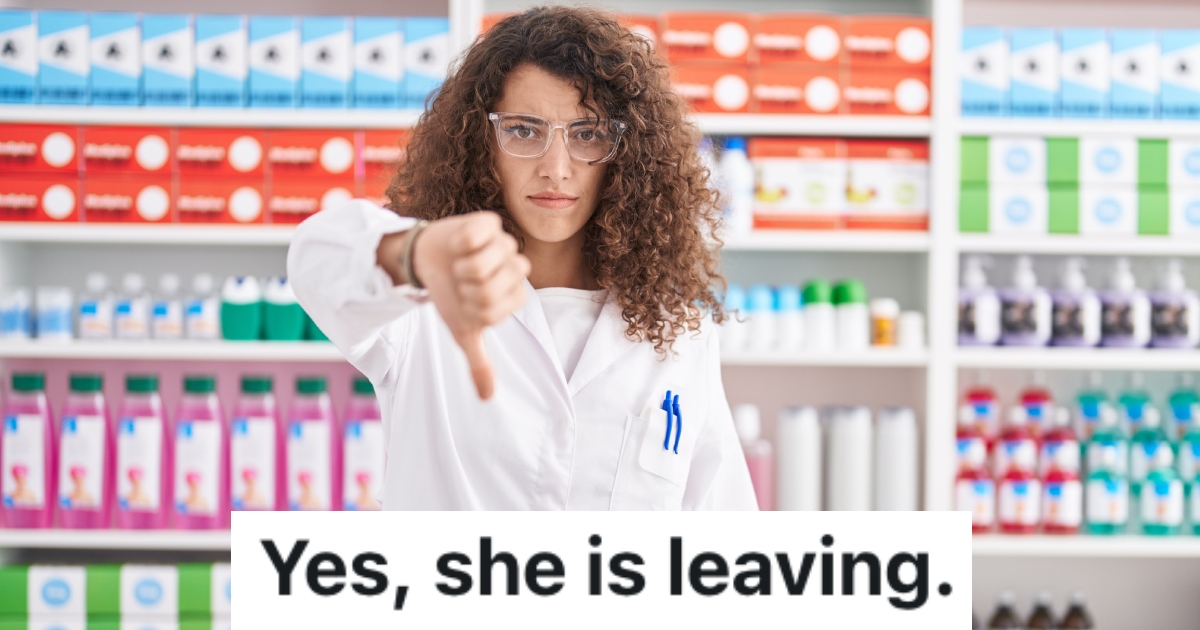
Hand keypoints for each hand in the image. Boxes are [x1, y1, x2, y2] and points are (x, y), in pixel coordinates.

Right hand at [410, 212, 529, 398]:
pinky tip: (458, 244)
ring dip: (460, 267)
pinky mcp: (488, 222)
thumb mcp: (462, 330)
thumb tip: (487, 398)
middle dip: (465, 289)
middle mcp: (515, 267)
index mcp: (515, 294)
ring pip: (482, 263)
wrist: (426, 261)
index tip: (466, 301)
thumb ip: (479, 362)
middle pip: (490, 288)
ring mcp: (504, 242)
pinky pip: (475, 237)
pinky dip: (459, 244)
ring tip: (458, 262)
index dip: (472, 308)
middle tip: (461, 281)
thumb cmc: (449, 294)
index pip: (496, 310)